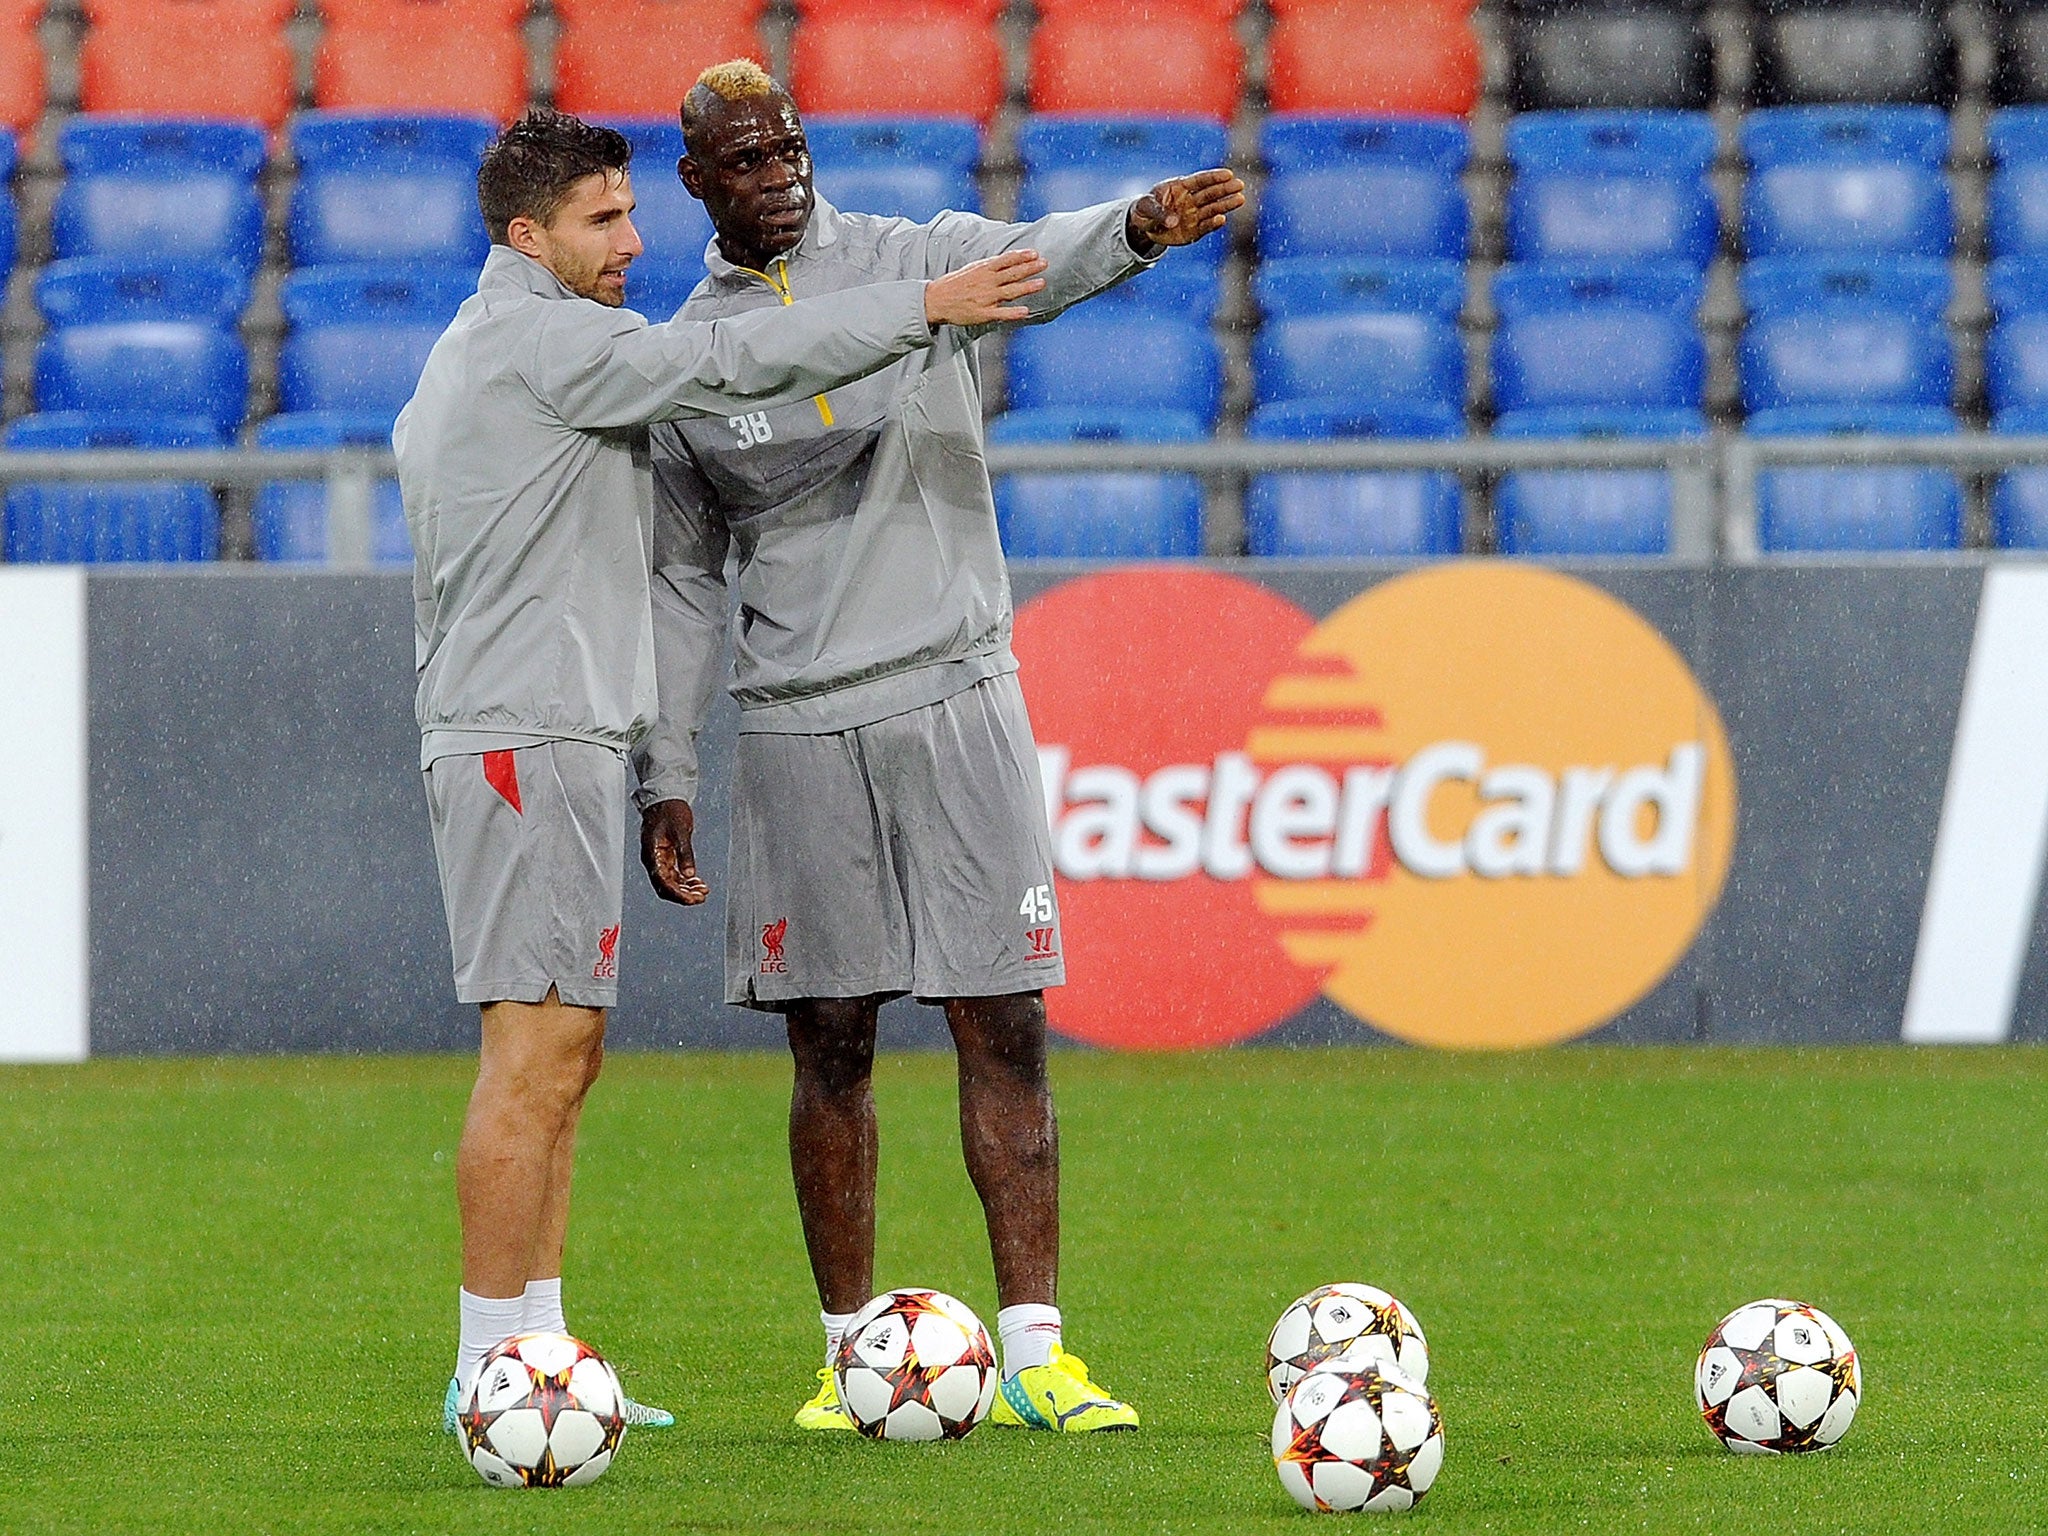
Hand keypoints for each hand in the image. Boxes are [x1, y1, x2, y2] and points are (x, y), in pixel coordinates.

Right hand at [640, 798, 709, 905]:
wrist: (665, 798)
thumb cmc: (670, 810)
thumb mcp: (681, 831)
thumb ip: (685, 853)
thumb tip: (689, 874)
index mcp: (652, 854)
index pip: (663, 882)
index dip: (678, 894)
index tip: (692, 899)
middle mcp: (653, 860)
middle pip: (665, 887)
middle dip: (683, 895)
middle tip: (701, 897)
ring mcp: (658, 859)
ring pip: (670, 883)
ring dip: (686, 889)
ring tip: (702, 891)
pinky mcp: (665, 856)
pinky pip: (674, 875)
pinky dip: (685, 881)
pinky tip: (698, 882)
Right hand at [924, 249, 1048, 325]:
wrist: (935, 300)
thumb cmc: (955, 284)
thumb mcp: (971, 269)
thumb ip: (990, 266)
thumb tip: (1007, 261)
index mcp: (983, 270)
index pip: (1006, 260)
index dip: (1021, 256)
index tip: (1035, 253)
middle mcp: (987, 282)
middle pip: (1012, 274)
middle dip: (1029, 268)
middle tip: (1045, 264)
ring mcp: (986, 298)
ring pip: (1010, 291)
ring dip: (1027, 287)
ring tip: (1042, 283)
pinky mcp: (983, 313)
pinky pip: (1001, 313)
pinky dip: (1013, 313)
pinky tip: (1025, 311)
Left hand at [1127, 168, 1246, 250]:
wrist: (1144, 226)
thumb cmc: (1144, 210)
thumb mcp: (1144, 207)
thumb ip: (1157, 212)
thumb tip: (1173, 221)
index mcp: (1180, 187)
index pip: (1200, 180)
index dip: (1214, 177)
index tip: (1228, 174)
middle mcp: (1191, 200)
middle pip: (1211, 193)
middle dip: (1225, 189)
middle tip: (1240, 185)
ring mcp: (1193, 215)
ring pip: (1212, 208)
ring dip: (1226, 205)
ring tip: (1240, 199)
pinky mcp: (1193, 231)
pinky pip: (1205, 227)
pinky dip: (1213, 224)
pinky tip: (1222, 219)